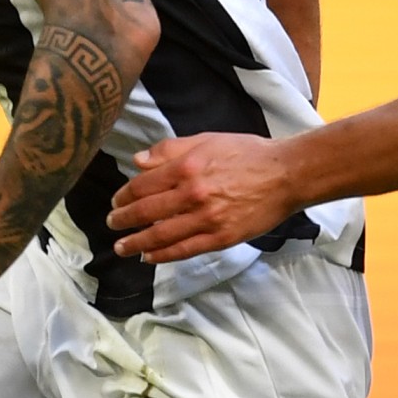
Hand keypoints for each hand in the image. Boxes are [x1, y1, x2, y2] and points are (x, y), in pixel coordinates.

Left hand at [107, 133, 297, 261]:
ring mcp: (206, 218)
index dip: (123, 195)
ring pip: (160, 235)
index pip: (142, 185)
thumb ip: (170, 149)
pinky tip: (148, 257)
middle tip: (112, 224)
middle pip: (146, 212)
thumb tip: (138, 161)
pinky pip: (183, 250)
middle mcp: (192, 194)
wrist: (285, 175)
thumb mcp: (207, 140)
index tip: (116, 201)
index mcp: (187, 166)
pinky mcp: (220, 238)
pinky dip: (162, 256)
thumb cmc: (248, 153)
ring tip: (122, 246)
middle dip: (123, 220)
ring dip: (136, 243)